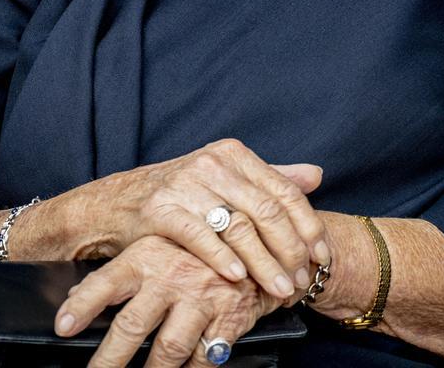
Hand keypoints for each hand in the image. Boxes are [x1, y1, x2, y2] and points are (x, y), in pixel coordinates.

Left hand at [54, 236, 294, 366]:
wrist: (263, 239)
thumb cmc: (200, 246)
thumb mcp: (159, 246)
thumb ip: (121, 271)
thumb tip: (77, 294)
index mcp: (149, 254)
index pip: (107, 280)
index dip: (83, 304)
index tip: (61, 327)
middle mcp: (172, 275)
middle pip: (131, 326)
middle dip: (108, 362)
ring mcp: (201, 297)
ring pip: (166, 351)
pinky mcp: (228, 317)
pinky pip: (203, 359)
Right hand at [64, 138, 327, 298]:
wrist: (121, 202)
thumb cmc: (183, 194)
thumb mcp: (228, 178)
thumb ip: (271, 177)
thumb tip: (317, 176)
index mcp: (234, 153)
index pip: (283, 190)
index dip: (307, 225)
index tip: (322, 254)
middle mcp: (213, 163)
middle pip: (266, 211)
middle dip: (290, 251)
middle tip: (302, 281)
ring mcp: (187, 184)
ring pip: (239, 227)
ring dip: (264, 264)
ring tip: (280, 290)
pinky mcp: (163, 209)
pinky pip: (201, 237)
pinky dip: (223, 259)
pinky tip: (238, 279)